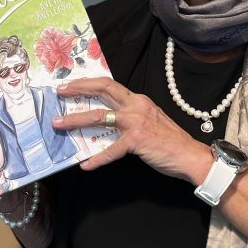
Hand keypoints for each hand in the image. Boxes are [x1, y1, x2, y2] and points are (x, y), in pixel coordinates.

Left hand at [54, 77, 210, 184]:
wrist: (188, 154)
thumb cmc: (169, 140)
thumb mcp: (150, 120)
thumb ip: (131, 116)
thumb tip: (107, 120)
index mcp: (138, 100)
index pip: (110, 84)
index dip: (89, 82)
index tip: (71, 85)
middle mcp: (136, 106)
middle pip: (103, 90)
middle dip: (78, 89)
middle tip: (59, 92)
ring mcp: (136, 122)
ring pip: (99, 117)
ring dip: (75, 120)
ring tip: (59, 124)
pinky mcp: (136, 140)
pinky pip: (111, 150)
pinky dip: (97, 159)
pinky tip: (86, 165)